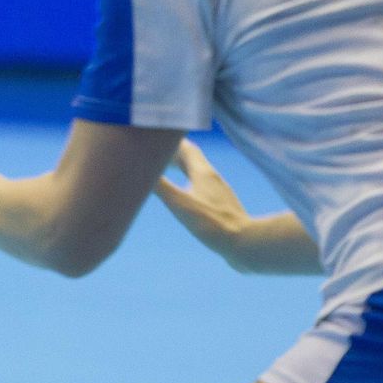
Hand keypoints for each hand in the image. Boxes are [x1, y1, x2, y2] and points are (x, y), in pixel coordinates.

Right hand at [150, 140, 249, 260]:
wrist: (245, 244)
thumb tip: (136, 170)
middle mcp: (213, 178)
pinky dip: (192, 185)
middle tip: (158, 153)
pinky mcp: (225, 207)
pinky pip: (205, 188)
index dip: (171, 141)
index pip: (186, 148)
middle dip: (175, 154)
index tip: (156, 138)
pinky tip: (191, 198)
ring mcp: (221, 192)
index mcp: (203, 172)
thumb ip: (160, 185)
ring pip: (199, 173)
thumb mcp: (179, 204)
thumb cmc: (211, 223)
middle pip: (193, 159)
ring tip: (171, 172)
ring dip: (184, 169)